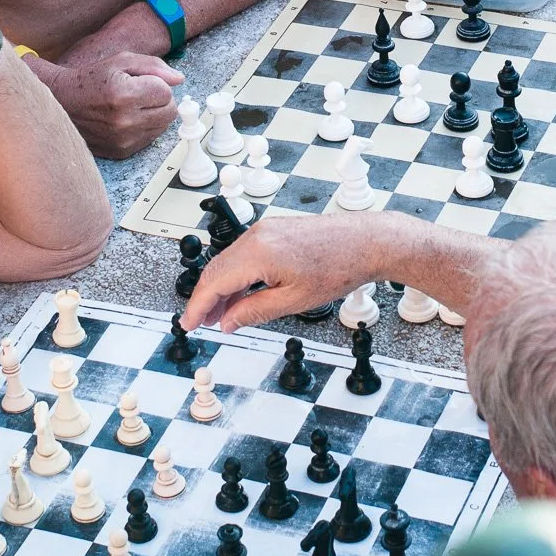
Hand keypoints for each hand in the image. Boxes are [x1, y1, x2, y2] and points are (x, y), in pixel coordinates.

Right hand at [44, 50, 182, 158]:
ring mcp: (123, 140)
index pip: (166, 92)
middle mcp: (124, 121)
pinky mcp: (121, 152)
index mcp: (124, 95)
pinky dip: (144, 128)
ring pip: (163, 127)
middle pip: (170, 112)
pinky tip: (127, 119)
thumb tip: (179, 79)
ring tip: (132, 106)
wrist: (63, 102)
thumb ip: (154, 66)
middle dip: (160, 100)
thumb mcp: (121, 61)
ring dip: (154, 115)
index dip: (158, 84)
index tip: (142, 82)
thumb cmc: (93, 79)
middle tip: (141, 93)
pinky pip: (150, 139)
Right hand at [182, 214, 385, 331]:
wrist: (366, 241)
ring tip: (220, 315)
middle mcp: (256, 236)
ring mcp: (264, 230)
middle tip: (201, 324)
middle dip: (205, 299)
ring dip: (220, 288)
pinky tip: (240, 294)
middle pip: (215, 270)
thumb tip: (228, 322)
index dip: (198, 307)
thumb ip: (254, 312)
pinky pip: (243, 254)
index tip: (188, 325)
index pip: (214, 282)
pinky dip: (236, 276)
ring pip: (228, 262)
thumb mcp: (293, 301)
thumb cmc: (338, 267)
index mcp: (257, 253)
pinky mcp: (274, 230)